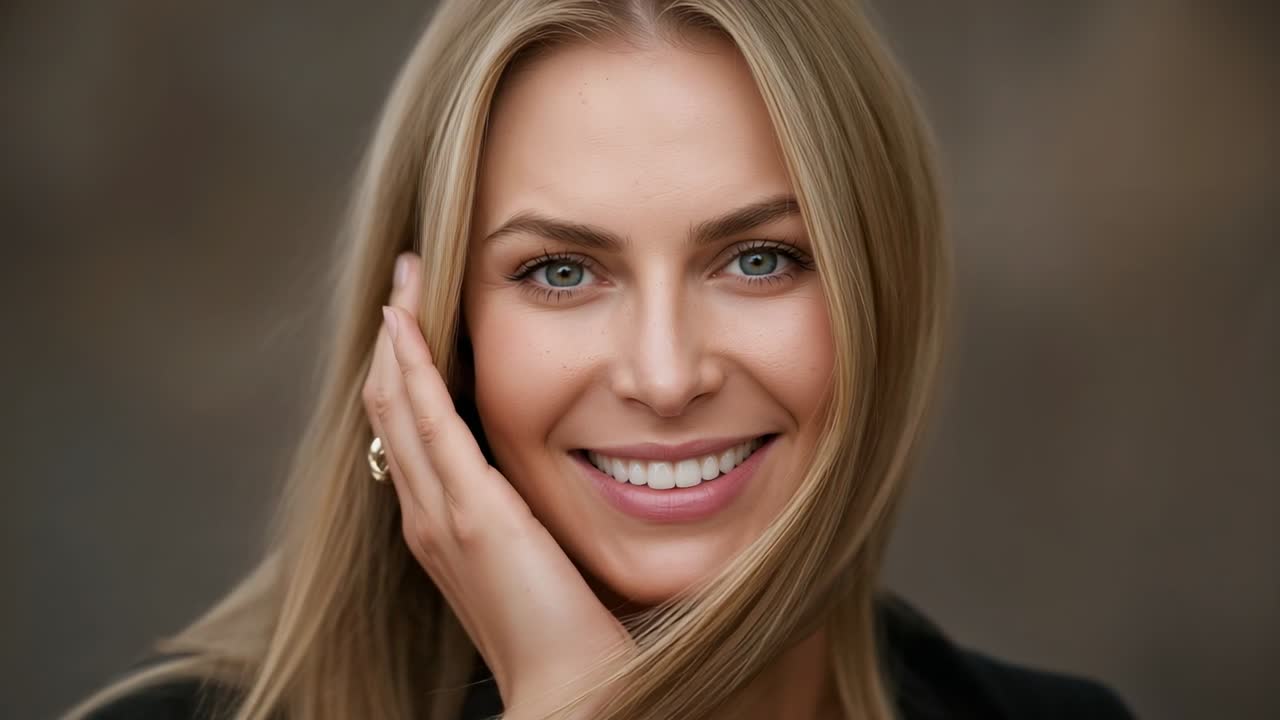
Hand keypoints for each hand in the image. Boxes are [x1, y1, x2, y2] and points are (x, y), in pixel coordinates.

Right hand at [362, 253, 632, 717]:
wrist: (570, 691)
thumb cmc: (568, 633)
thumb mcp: (540, 559)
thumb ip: (528, 517)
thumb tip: (548, 480)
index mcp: (442, 525)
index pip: (411, 431)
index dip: (406, 372)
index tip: (415, 318)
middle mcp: (426, 515)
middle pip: (391, 410)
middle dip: (393, 343)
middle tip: (401, 283)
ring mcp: (439, 513)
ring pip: (398, 407)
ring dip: (397, 340)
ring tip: (403, 284)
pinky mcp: (468, 512)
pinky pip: (428, 422)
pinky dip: (412, 369)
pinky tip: (406, 325)